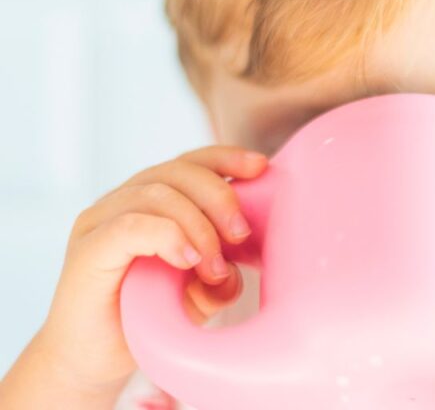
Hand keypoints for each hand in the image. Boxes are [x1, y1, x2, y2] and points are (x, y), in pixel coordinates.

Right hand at [0, 146, 267, 408]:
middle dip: (219, 196)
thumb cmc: (145, 321)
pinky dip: (167, 236)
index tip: (260, 167)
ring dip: (197, 225)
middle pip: (177, 171)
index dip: (225, 158)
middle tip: (241, 234)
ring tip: (213, 265)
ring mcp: (100, 223)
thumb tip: (237, 271)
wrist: (93, 362)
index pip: (189, 162)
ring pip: (156, 193)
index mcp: (151, 200)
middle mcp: (122, 202)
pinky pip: (129, 226)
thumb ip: (220, 278)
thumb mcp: (197, 296)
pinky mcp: (87, 251)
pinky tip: (187, 260)